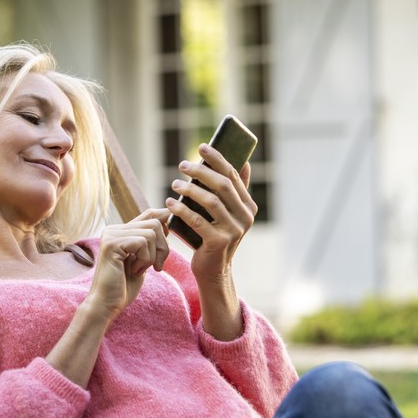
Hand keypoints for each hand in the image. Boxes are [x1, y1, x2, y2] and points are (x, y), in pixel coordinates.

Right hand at [84, 208, 169, 322]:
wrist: (107, 305)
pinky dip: (145, 259)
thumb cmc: (125, 286)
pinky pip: (142, 242)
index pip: (150, 214)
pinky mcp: (112, 244)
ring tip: (140, 270)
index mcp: (121, 231)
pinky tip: (134, 271)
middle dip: (163, 247)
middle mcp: (114, 229)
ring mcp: (111, 235)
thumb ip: (150, 240)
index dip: (165, 223)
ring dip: (153, 255)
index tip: (168, 242)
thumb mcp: (143, 259)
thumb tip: (167, 216)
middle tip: (157, 266)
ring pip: (151, 232)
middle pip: (154, 222)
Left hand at [166, 143, 256, 282]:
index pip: (233, 176)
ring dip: (189, 189)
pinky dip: (181, 210)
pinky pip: (197, 221)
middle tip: (182, 164)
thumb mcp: (228, 214)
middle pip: (222, 185)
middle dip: (201, 171)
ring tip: (174, 184)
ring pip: (210, 201)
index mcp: (248, 206)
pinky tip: (169, 203)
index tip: (202, 147)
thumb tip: (243, 161)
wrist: (213, 271)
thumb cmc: (215, 236)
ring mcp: (234, 231)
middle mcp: (245, 217)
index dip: (218, 159)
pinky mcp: (218, 242)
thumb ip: (234, 191)